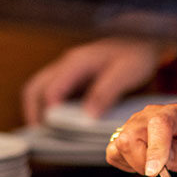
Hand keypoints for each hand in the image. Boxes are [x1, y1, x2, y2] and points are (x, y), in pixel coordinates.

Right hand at [22, 38, 162, 125]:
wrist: (142, 40)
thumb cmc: (136, 55)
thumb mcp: (126, 73)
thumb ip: (106, 92)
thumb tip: (88, 116)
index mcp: (77, 62)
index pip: (51, 89)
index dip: (48, 112)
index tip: (52, 131)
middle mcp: (66, 65)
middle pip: (35, 89)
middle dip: (34, 113)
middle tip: (42, 137)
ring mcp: (66, 71)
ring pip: (39, 90)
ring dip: (38, 111)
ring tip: (47, 134)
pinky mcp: (71, 78)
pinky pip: (51, 93)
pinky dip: (48, 109)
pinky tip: (59, 125)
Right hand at [106, 102, 176, 176]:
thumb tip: (160, 163)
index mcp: (176, 113)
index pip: (159, 125)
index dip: (154, 149)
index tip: (154, 172)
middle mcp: (151, 114)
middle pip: (130, 137)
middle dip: (142, 162)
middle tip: (162, 172)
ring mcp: (136, 124)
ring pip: (119, 146)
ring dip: (134, 164)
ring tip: (155, 166)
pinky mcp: (127, 135)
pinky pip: (114, 153)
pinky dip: (125, 163)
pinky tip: (143, 164)